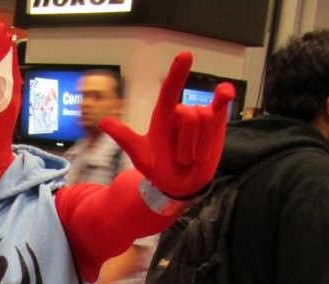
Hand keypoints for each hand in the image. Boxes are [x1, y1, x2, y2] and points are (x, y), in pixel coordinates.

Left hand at [100, 52, 233, 198]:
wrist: (179, 184)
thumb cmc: (159, 167)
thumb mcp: (140, 155)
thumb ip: (125, 137)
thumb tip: (102, 122)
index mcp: (162, 116)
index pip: (170, 92)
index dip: (177, 75)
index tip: (185, 56)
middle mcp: (180, 112)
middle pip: (189, 117)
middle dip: (186, 144)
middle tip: (180, 160)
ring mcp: (199, 115)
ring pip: (206, 120)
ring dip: (199, 146)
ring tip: (191, 156)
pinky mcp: (215, 121)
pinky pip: (221, 104)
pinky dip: (225, 95)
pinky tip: (226, 93)